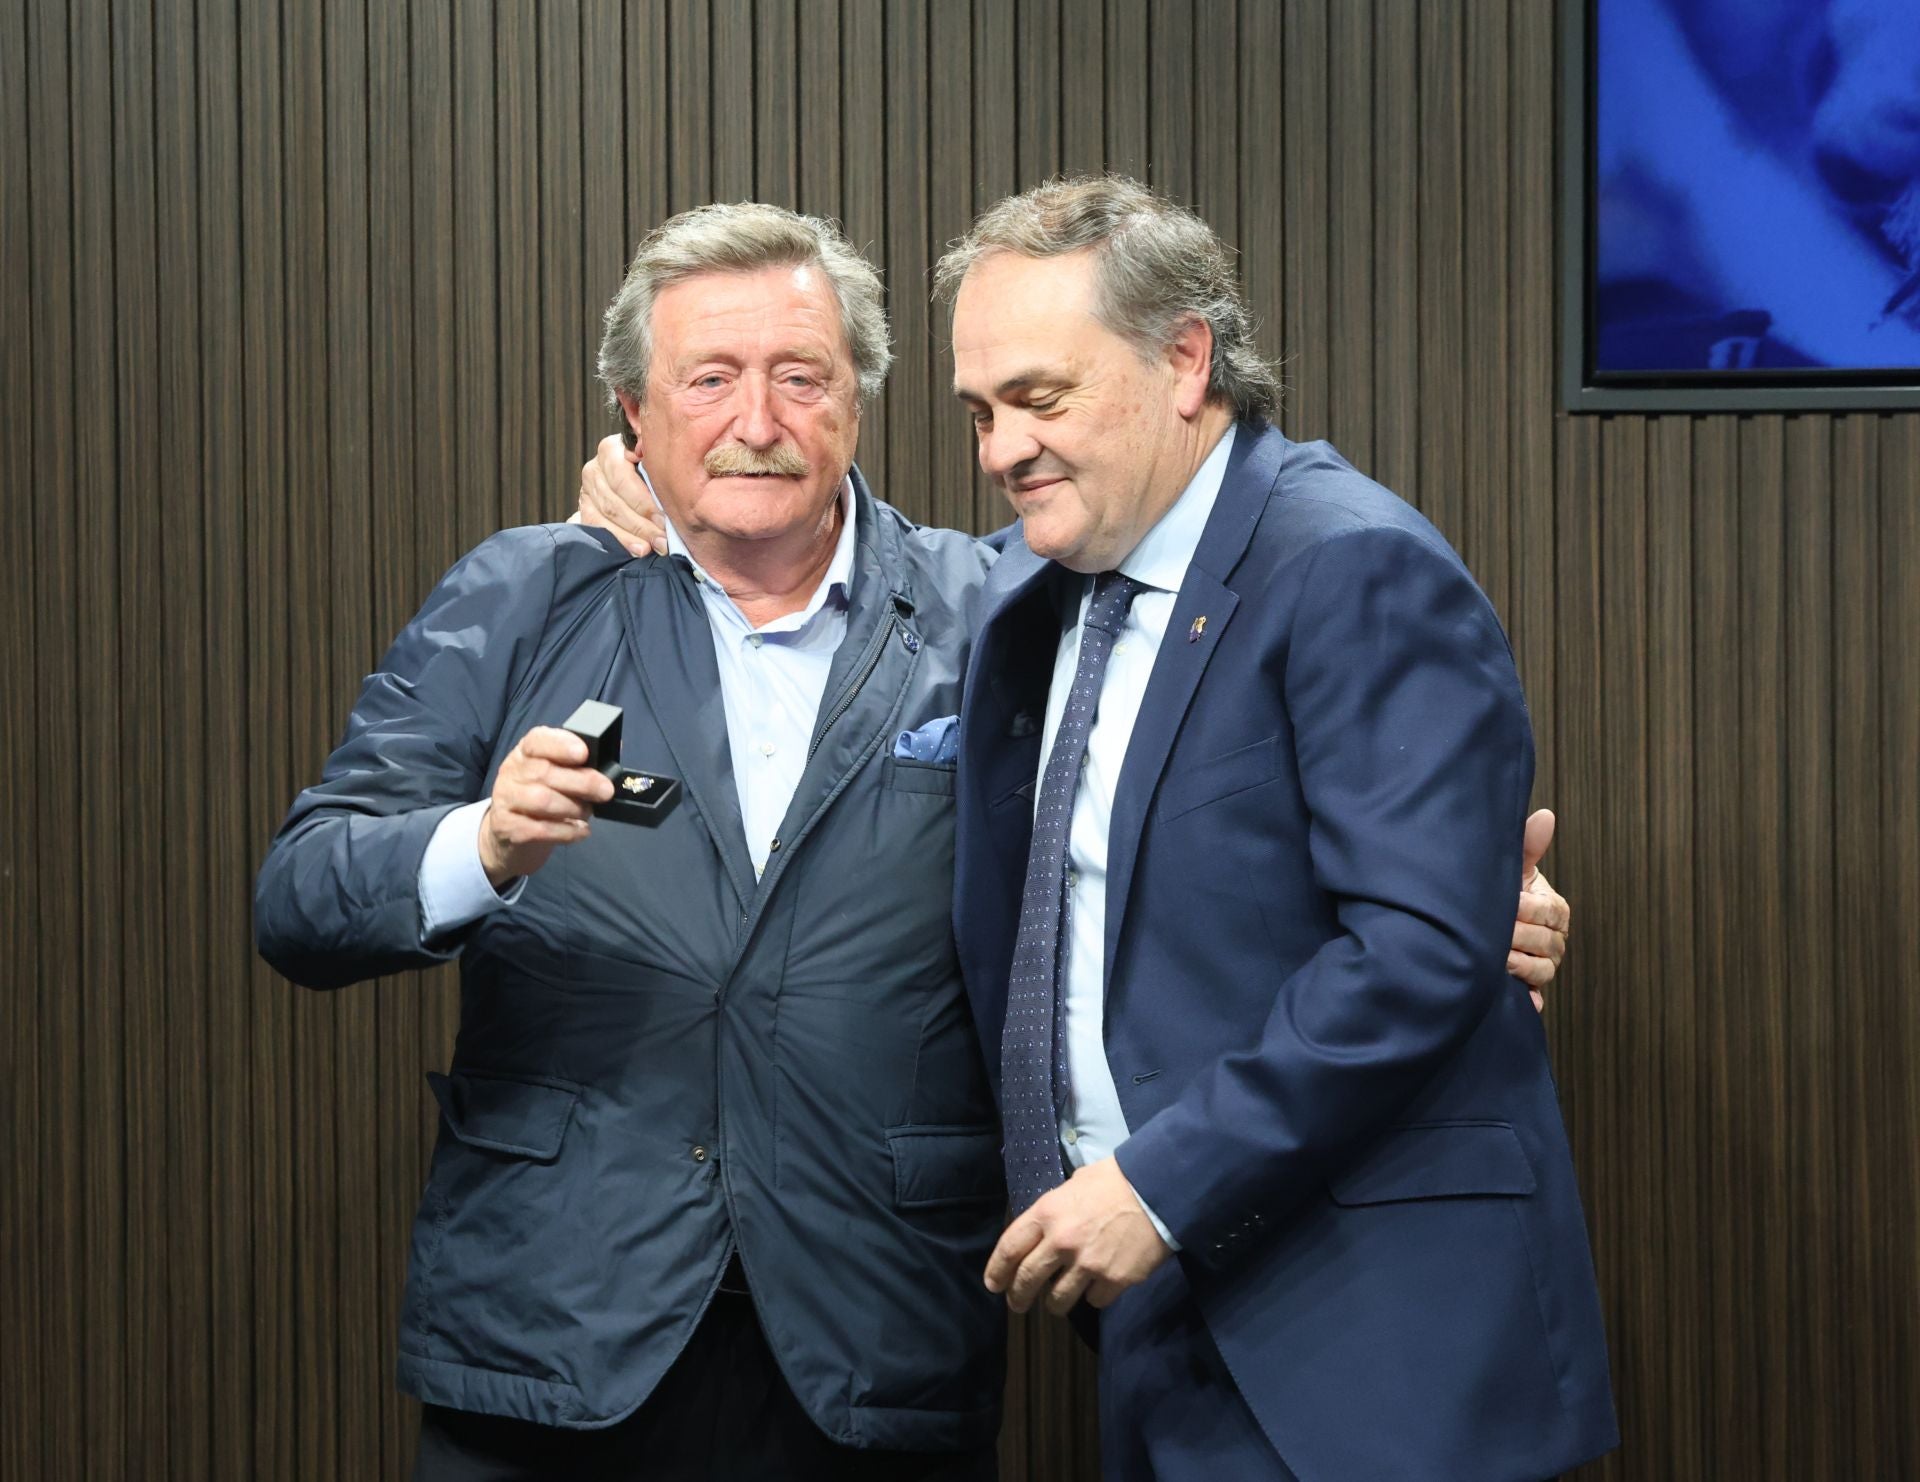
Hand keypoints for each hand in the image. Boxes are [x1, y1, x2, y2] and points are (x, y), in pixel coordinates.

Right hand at [477, 727, 614, 887]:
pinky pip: (539, 829)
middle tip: (606, 792)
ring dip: (573, 808)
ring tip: (587, 813)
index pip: (538, 740)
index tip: (584, 753)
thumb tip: (616, 747)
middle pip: (545, 772)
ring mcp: (506, 798)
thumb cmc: (545, 794)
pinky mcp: (506, 826)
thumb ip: (582, 762)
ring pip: (541, 800)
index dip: (561, 745)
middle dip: (582, 782)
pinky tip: (581, 831)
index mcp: (527, 751)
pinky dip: (566, 832)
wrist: (511, 832)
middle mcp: (512, 770)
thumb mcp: (558, 772)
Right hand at [574, 434, 668, 556]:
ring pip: (607, 515)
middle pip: (616, 500)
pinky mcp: (584, 508)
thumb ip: (661, 469)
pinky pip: (597, 527)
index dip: (645, 502)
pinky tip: (638, 549)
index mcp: (613, 449)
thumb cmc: (654, 472)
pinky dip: (620, 540)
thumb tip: (673, 486)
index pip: (623, 478)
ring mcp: (587, 488)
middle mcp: (595, 467)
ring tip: (655, 547)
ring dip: (634, 535)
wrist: (632, 485)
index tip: (665, 518)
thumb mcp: (657, 465)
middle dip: (643, 524)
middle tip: (664, 540)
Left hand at [984, 1157, 1171, 1315]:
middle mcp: (1061, 1242)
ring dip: (1055, 1304)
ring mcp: (1087, 1264)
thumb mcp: (1074, 1184)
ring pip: (1058, 1299)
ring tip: (1058, 1302)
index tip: (993, 1285)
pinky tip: (1099, 1286)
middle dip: (1018, 1297)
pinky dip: (1094, 1296)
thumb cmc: (1115, 1179)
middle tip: (1017, 1305)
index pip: (1009, 1248)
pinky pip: (1094, 1301)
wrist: (1157, 1189)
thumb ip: (1056, 1210)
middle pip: (1027, 1279)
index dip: (997, 1270)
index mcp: (1047, 1213)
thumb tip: (1046, 1227)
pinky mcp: (1113, 1280)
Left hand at [1507, 808, 1569, 1011]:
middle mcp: (1554, 940)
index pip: (1550, 912)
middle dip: (1517, 936)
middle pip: (1545, 943)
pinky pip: (1535, 999)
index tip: (1507, 902)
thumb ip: (1527, 845)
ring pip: (1542, 971)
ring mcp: (1543, 966)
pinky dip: (1529, 1001)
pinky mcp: (1529, 989)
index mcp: (1555, 910)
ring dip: (1519, 966)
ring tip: (1495, 957)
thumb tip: (1545, 815)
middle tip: (1493, 932)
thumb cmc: (1498, 888)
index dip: (1527, 909)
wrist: (1473, 920)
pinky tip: (1520, 1001)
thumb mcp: (1511, 867)